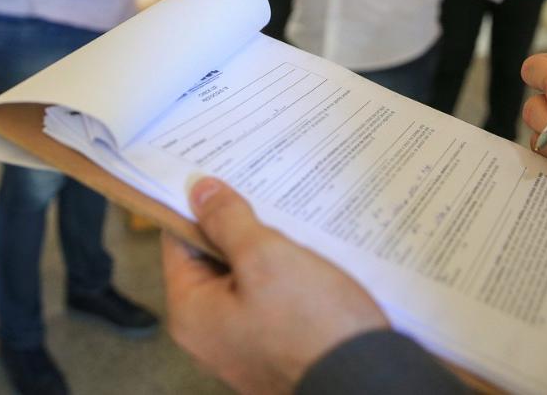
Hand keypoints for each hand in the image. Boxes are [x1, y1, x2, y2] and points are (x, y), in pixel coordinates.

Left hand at [162, 178, 388, 394]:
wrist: (367, 380)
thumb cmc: (313, 326)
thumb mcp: (265, 257)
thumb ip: (227, 221)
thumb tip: (198, 191)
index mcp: (192, 313)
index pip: (178, 241)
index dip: (196, 204)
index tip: (216, 173)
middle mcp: (210, 333)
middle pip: (211, 259)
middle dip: (235, 224)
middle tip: (259, 185)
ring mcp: (243, 342)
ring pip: (244, 276)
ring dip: (264, 247)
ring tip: (288, 214)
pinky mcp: (275, 346)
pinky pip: (269, 297)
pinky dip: (282, 272)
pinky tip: (305, 250)